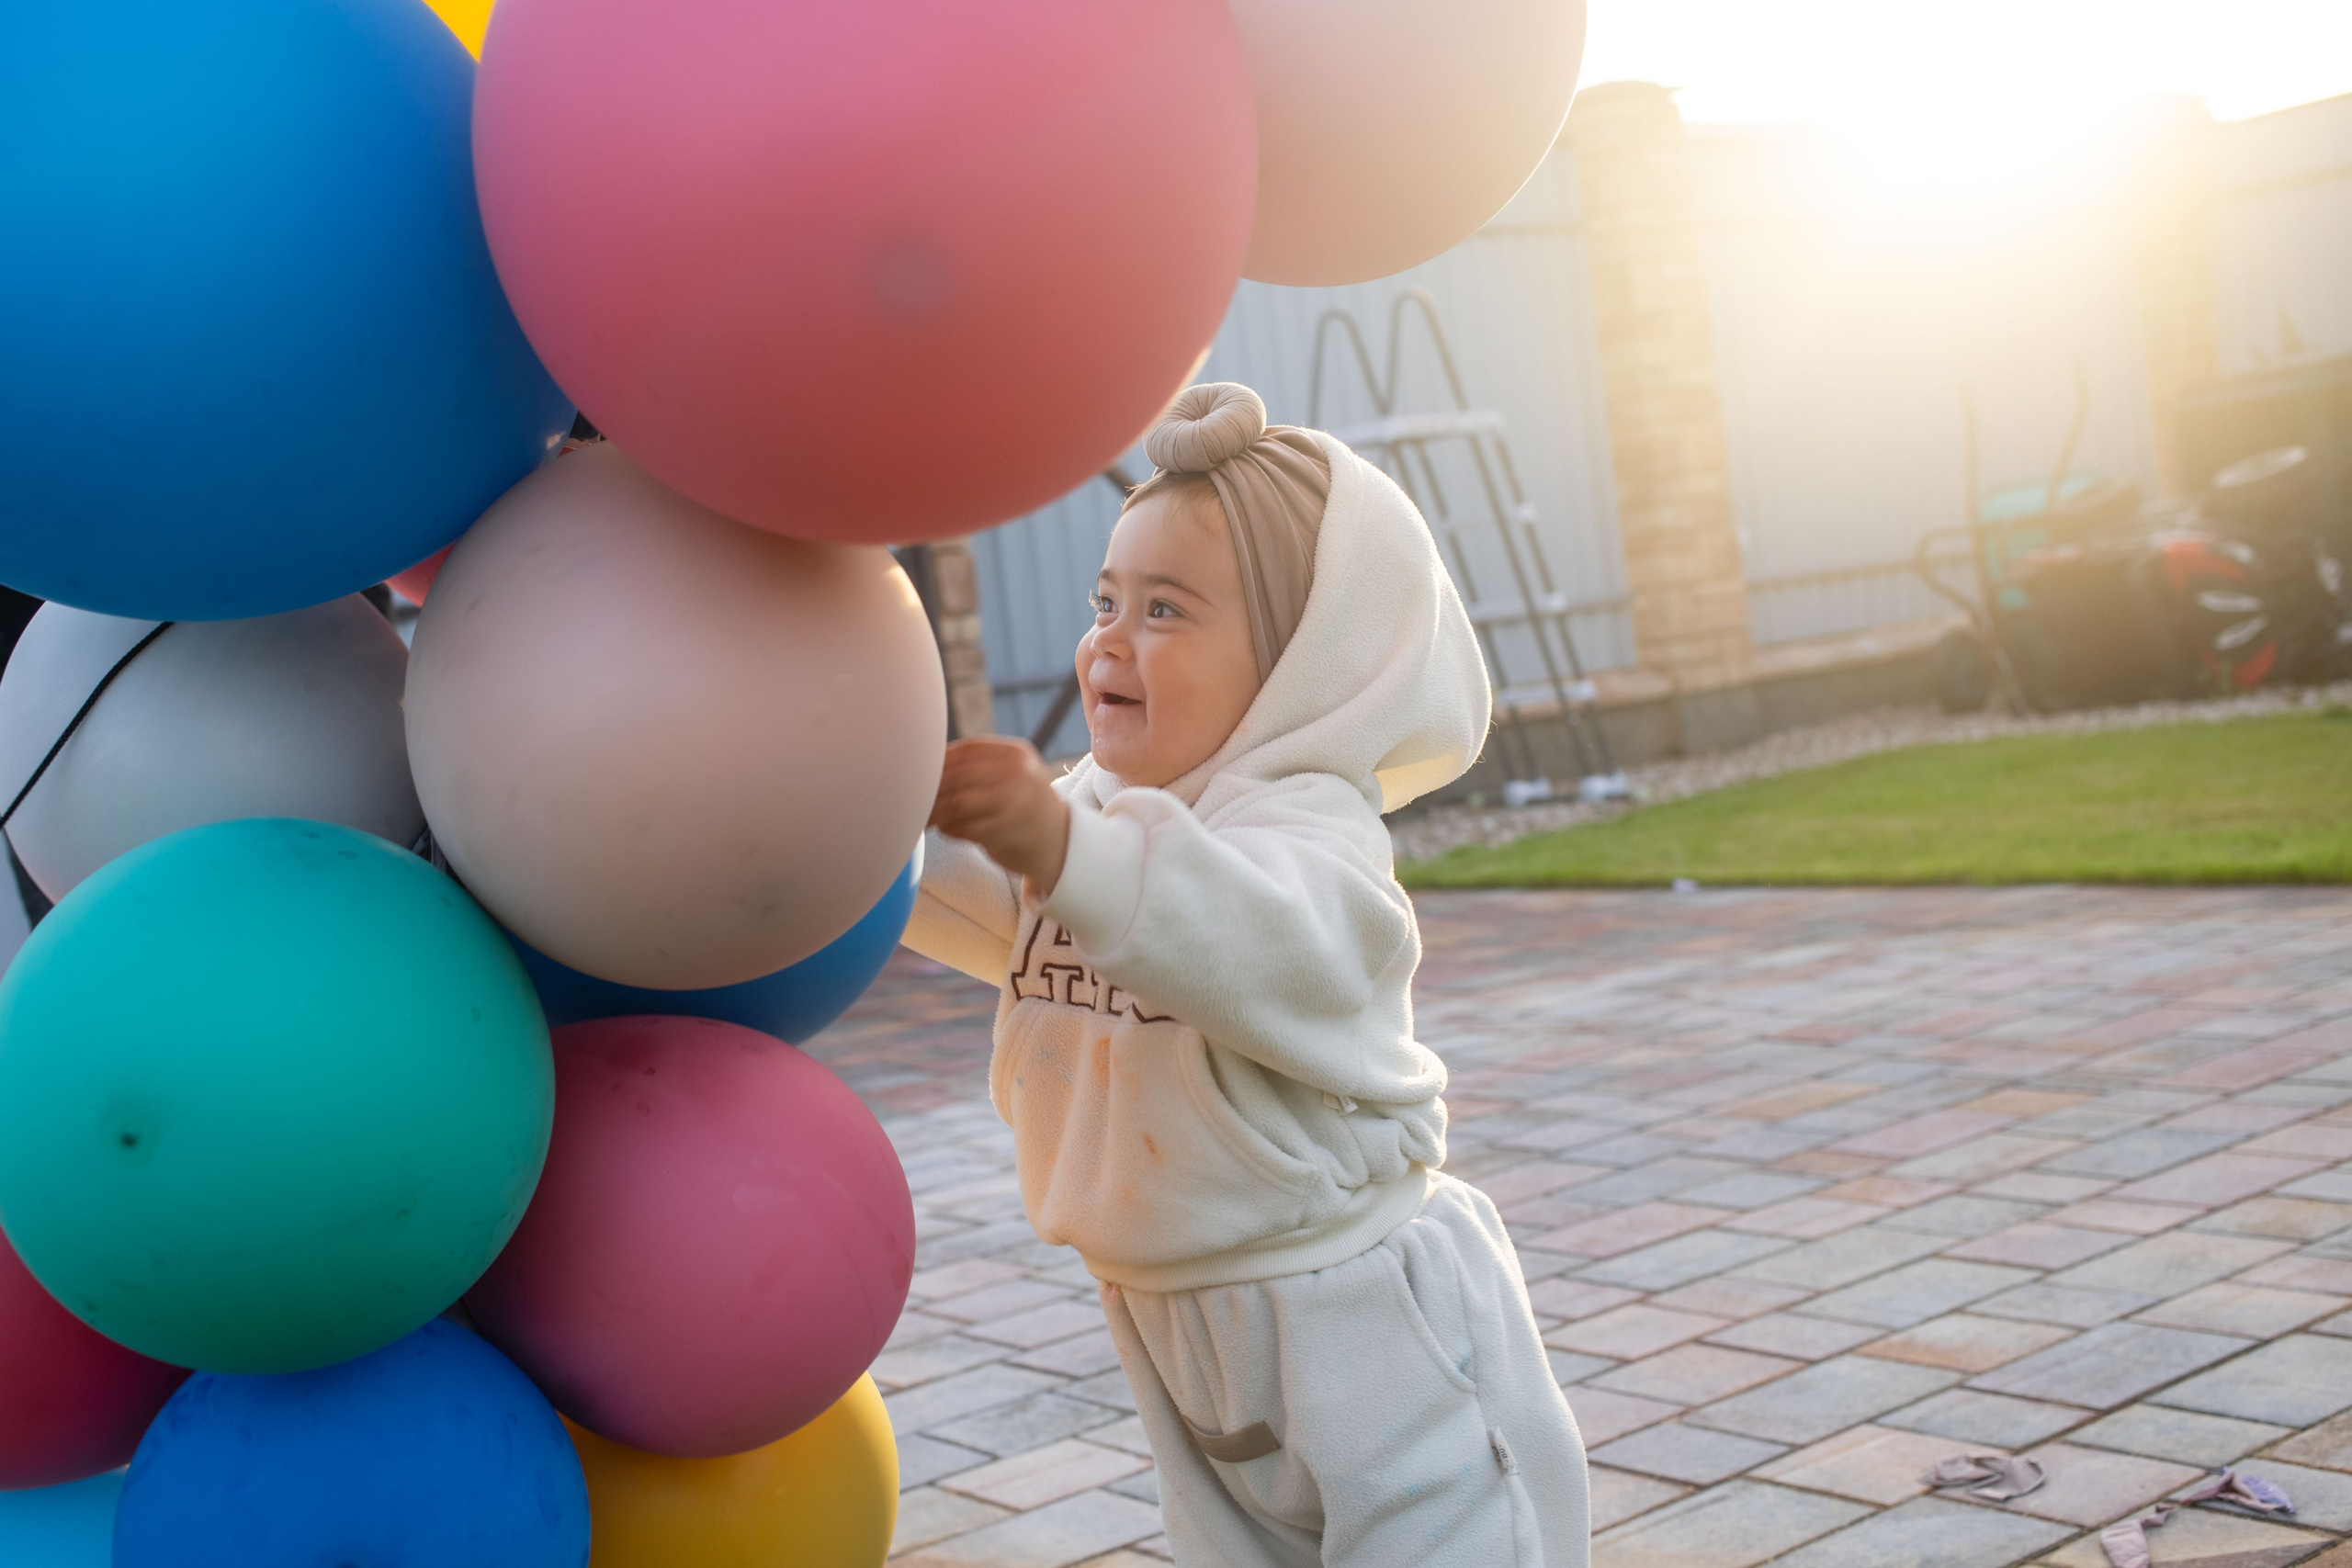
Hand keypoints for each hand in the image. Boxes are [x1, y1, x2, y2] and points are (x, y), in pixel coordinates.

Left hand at [930, 737, 1071, 895]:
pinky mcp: (1004, 832)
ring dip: (935, 813)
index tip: (920, 772)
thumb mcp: (1014, 773)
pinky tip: (946, 830)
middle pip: (957, 776)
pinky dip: (948, 829)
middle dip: (931, 790)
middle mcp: (1016, 774)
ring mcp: (1012, 803)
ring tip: (927, 817)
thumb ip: (980, 765)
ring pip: (956, 803)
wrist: (1059, 840)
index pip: (966, 750)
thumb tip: (926, 764)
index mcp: (1015, 754)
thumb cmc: (1023, 805)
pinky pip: (963, 828)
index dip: (938, 761)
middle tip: (912, 799)